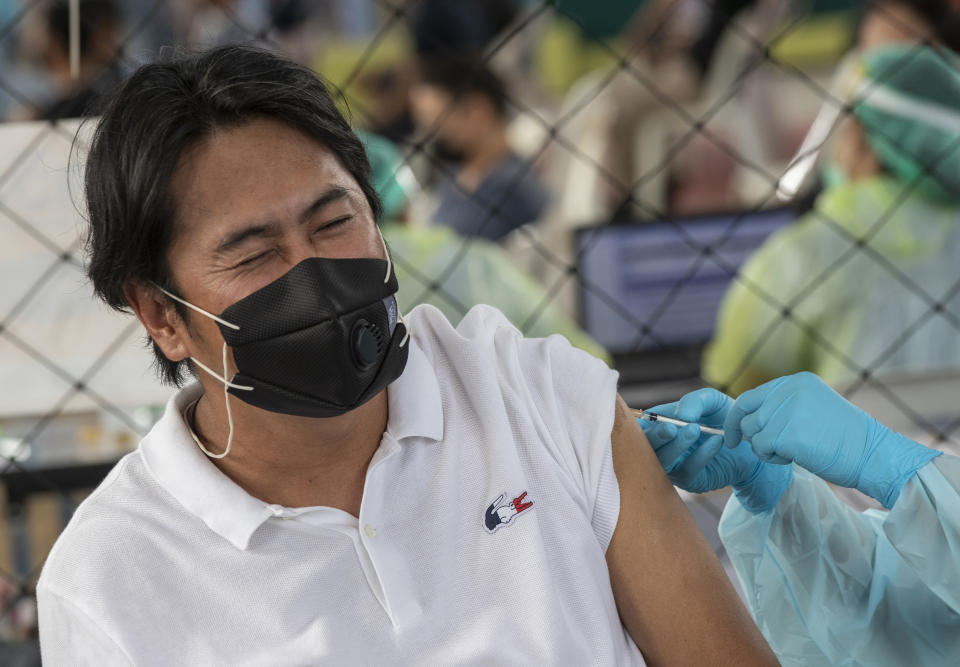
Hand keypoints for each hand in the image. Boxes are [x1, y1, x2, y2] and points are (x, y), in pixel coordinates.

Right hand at [640, 388, 791, 512]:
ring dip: (678, 445)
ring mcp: (674, 464)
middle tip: (671, 428)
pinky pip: (689, 469)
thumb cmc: (723, 417)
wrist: (749, 442)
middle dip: (657, 437)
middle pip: (646, 446)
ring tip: (696, 430)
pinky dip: (702, 455)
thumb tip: (682, 415)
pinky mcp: (689, 480)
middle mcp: (662, 446)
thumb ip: (694, 401)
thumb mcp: (711, 401)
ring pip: (665, 460)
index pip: (640, 427)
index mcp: (660, 425)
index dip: (644, 426)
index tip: (661, 420)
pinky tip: (716, 442)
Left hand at [725, 372, 940, 507]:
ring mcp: (786, 410)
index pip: (750, 397)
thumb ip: (783, 407)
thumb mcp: (812, 409)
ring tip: (792, 452)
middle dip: (748, 436)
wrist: (872, 454)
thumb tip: (748, 420)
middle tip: (764, 450)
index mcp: (795, 381)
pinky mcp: (785, 433)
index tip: (733, 436)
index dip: (737, 418)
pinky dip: (773, 458)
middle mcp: (788, 390)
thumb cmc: (845, 438)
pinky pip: (761, 449)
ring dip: (765, 449)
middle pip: (745, 415)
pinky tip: (795, 458)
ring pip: (752, 433)